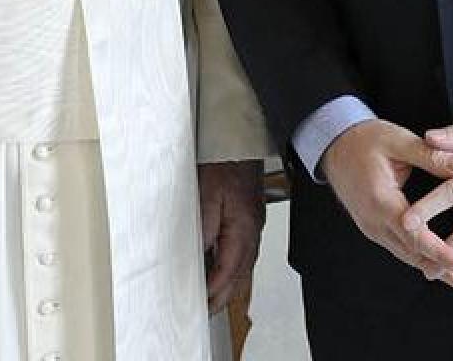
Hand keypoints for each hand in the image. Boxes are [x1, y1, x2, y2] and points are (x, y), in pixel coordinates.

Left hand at [198, 160, 264, 312]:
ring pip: (244, 264)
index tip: (202, 303)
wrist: (240, 142)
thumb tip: (199, 254)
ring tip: (212, 297)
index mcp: (243, 227)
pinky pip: (244, 251)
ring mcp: (254, 225)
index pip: (230, 269)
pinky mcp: (250, 218)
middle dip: (224, 295)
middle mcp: (252, 230)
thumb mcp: (206, 193)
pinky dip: (233, 267)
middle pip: (241, 273)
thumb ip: (204, 226)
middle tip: (206, 309)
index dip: (215, 289)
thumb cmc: (224, 163)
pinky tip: (222, 269)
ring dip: (229, 283)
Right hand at [319, 119, 452, 296]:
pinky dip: (425, 260)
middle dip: (446, 274)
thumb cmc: (364, 140)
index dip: (441, 253)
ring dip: (438, 272)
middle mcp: (376, 222)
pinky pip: (403, 250)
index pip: (415, 235)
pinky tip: (443, 267)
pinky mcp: (376, 229)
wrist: (334, 146)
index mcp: (381, 201)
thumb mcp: (397, 140)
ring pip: (409, 257)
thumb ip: (431, 155)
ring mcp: (374, 229)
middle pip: (415, 256)